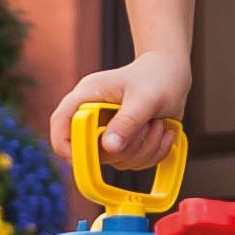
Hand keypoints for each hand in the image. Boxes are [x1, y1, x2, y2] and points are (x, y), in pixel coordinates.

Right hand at [49, 52, 194, 175]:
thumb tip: (109, 148)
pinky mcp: (124, 142)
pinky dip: (153, 152)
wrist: (172, 73)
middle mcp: (94, 115)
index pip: (61, 122)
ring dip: (144, 148)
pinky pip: (133, 162)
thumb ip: (127, 122)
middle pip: (92, 150)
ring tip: (158, 123)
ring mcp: (108, 131)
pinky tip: (163, 130)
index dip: (66, 145)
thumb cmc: (158, 77)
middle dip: (125, 147)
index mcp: (88, 96)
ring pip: (116, 159)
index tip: (86, 160)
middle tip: (148, 126)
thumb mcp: (145, 98)